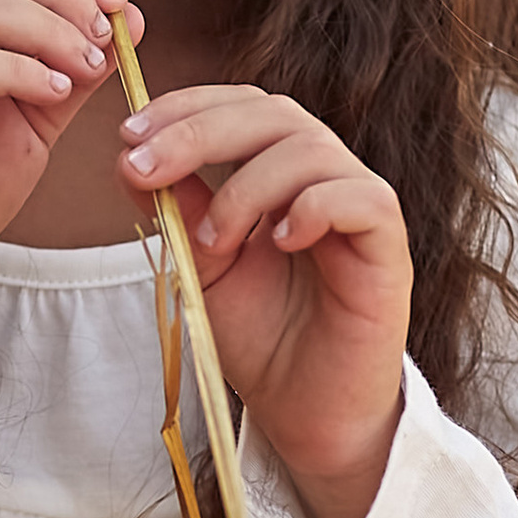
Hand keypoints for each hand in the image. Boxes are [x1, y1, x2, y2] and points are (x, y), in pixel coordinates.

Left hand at [122, 86, 409, 517]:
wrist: (304, 410)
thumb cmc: (261, 338)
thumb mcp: (202, 266)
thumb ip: (178, 211)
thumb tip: (129, 159)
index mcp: (279, 172)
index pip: (242, 107)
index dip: (187, 107)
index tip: (128, 135)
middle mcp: (323, 177)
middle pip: (273, 114)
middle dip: (199, 132)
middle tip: (146, 166)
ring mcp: (359, 207)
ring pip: (311, 149)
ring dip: (246, 187)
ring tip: (215, 243)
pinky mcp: (389, 246)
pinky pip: (361, 198)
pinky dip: (313, 208)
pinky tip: (278, 242)